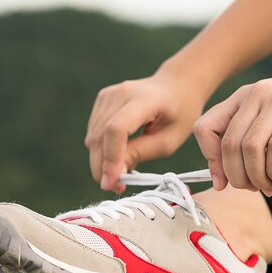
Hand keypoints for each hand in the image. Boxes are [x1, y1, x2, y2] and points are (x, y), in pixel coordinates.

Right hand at [85, 65, 204, 192]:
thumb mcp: (169, 140)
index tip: (112, 183)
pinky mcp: (102, 100)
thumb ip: (141, 153)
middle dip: (103, 167)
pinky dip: (101, 150)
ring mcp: (108, 95)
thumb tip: (114, 174)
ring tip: (119, 174)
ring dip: (100, 162)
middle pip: (99, 136)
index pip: (116, 129)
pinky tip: (117, 157)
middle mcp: (121, 93)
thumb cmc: (179, 114)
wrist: (176, 85)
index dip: (111, 158)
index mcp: (145, 100)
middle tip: (116, 187)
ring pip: (92, 138)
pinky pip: (94, 133)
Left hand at [193, 72, 271, 195]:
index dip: (210, 159)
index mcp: (239, 98)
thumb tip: (219, 182)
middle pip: (229, 144)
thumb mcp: (262, 126)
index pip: (205, 128)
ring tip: (267, 186)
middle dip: (236, 175)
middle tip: (249, 188)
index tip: (221, 180)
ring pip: (251, 148)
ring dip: (257, 177)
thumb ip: (239, 147)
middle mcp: (255, 95)